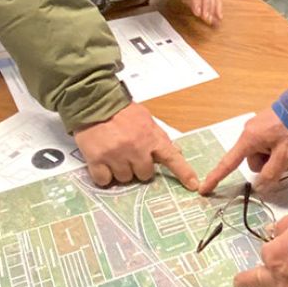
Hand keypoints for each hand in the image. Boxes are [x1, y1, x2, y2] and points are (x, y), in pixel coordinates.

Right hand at [75, 102, 198, 189]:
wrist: (93, 101)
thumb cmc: (121, 110)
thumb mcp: (146, 119)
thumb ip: (159, 137)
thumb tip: (176, 152)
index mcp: (150, 137)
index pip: (172, 158)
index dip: (184, 173)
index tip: (194, 185)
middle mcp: (136, 148)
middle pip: (145, 175)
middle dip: (139, 167)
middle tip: (129, 154)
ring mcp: (116, 155)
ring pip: (125, 178)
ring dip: (120, 170)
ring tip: (114, 154)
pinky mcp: (97, 160)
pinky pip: (105, 180)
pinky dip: (104, 175)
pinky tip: (102, 161)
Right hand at [199, 108, 287, 194]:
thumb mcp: (284, 155)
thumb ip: (271, 173)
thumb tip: (260, 186)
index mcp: (248, 139)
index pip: (228, 163)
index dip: (216, 177)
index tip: (204, 189)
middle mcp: (249, 133)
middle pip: (253, 162)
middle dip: (270, 166)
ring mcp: (258, 129)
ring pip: (263, 155)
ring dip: (277, 159)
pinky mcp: (267, 126)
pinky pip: (268, 145)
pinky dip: (279, 151)